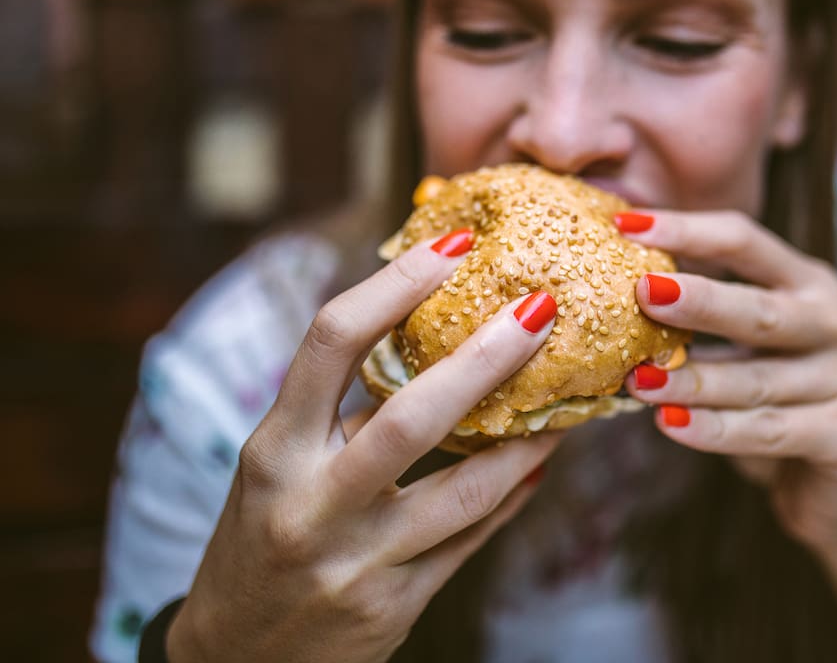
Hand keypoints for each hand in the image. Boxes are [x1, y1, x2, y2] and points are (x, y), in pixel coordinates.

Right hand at [167, 231, 560, 662]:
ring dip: (526, 440)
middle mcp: (311, 504)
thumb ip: (338, 408)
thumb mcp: (277, 465)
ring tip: (567, 400)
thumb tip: (428, 331)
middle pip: (411, 417)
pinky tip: (539, 461)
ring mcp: (357, 561)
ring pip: (464, 491)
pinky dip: (512, 494)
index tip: (451, 245)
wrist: (237, 658)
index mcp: (274, 450)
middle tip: (540, 308)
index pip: (330, 344)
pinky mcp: (394, 607)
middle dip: (485, 358)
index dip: (394, 285)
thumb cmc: (260, 537)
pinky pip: (472, 540)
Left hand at [617, 210, 836, 552]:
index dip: (688, 230)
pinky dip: (716, 430)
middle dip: (699, 301)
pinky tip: (670, 425)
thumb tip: (611, 285)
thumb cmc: (774, 406)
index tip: (626, 224)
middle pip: (760, 309)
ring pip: (757, 380)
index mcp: (811, 284)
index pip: (746, 242)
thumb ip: (702, 319)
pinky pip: (770, 431)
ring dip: (692, 381)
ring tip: (636, 381)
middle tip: (642, 292)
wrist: (836, 491)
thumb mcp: (744, 351)